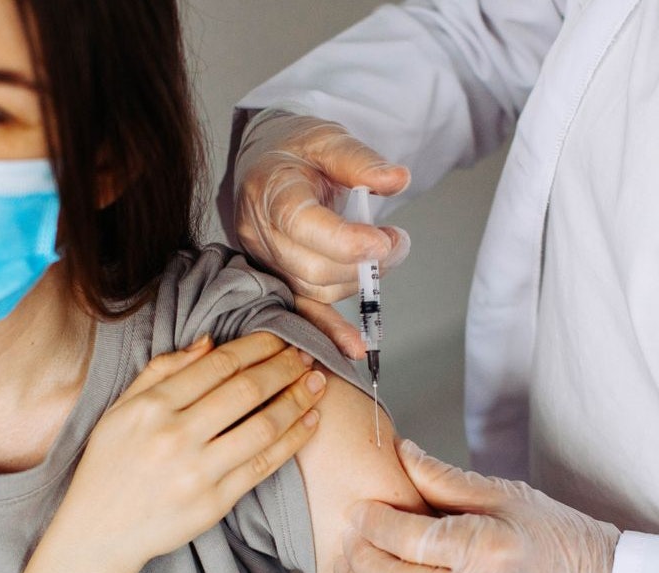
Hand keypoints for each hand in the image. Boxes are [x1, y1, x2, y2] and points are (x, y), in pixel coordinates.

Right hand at [52, 332, 326, 572]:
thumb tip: (209, 342)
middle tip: (306, 355)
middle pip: (246, 390)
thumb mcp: (121, 409)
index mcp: (151, 407)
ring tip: (317, 382)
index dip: (256, 347)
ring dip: (297, 399)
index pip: (217, 365)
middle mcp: (175, 436)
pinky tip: (310, 421)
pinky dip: (293, 440)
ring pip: (262, 426)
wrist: (99, 533)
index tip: (279, 338)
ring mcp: (197, 472)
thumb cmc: (110, 466)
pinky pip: (264, 465)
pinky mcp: (215, 503)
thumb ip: (161, 370)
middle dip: (284, 367)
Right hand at [232, 109, 410, 357]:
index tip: (384, 240)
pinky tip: (355, 348)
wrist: (267, 161)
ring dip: (358, 281)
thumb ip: (360, 161)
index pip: (303, 225)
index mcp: (270, 192)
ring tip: (386, 253)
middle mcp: (260, 232)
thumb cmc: (296, 150)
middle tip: (398, 242)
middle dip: (364, 264)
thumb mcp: (327, 138)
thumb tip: (398, 179)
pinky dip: (330, 330)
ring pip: (315, 290)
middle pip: (312, 268)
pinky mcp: (279, 278)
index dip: (346, 241)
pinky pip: (303, 310)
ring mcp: (266, 261)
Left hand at [334, 439, 620, 572]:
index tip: (358, 509)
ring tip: (348, 564)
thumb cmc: (552, 534)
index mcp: (488, 549)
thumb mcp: (504, 493)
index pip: (411, 539)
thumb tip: (399, 451)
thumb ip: (443, 477)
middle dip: (359, 558)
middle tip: (347, 535)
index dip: (375, 523)